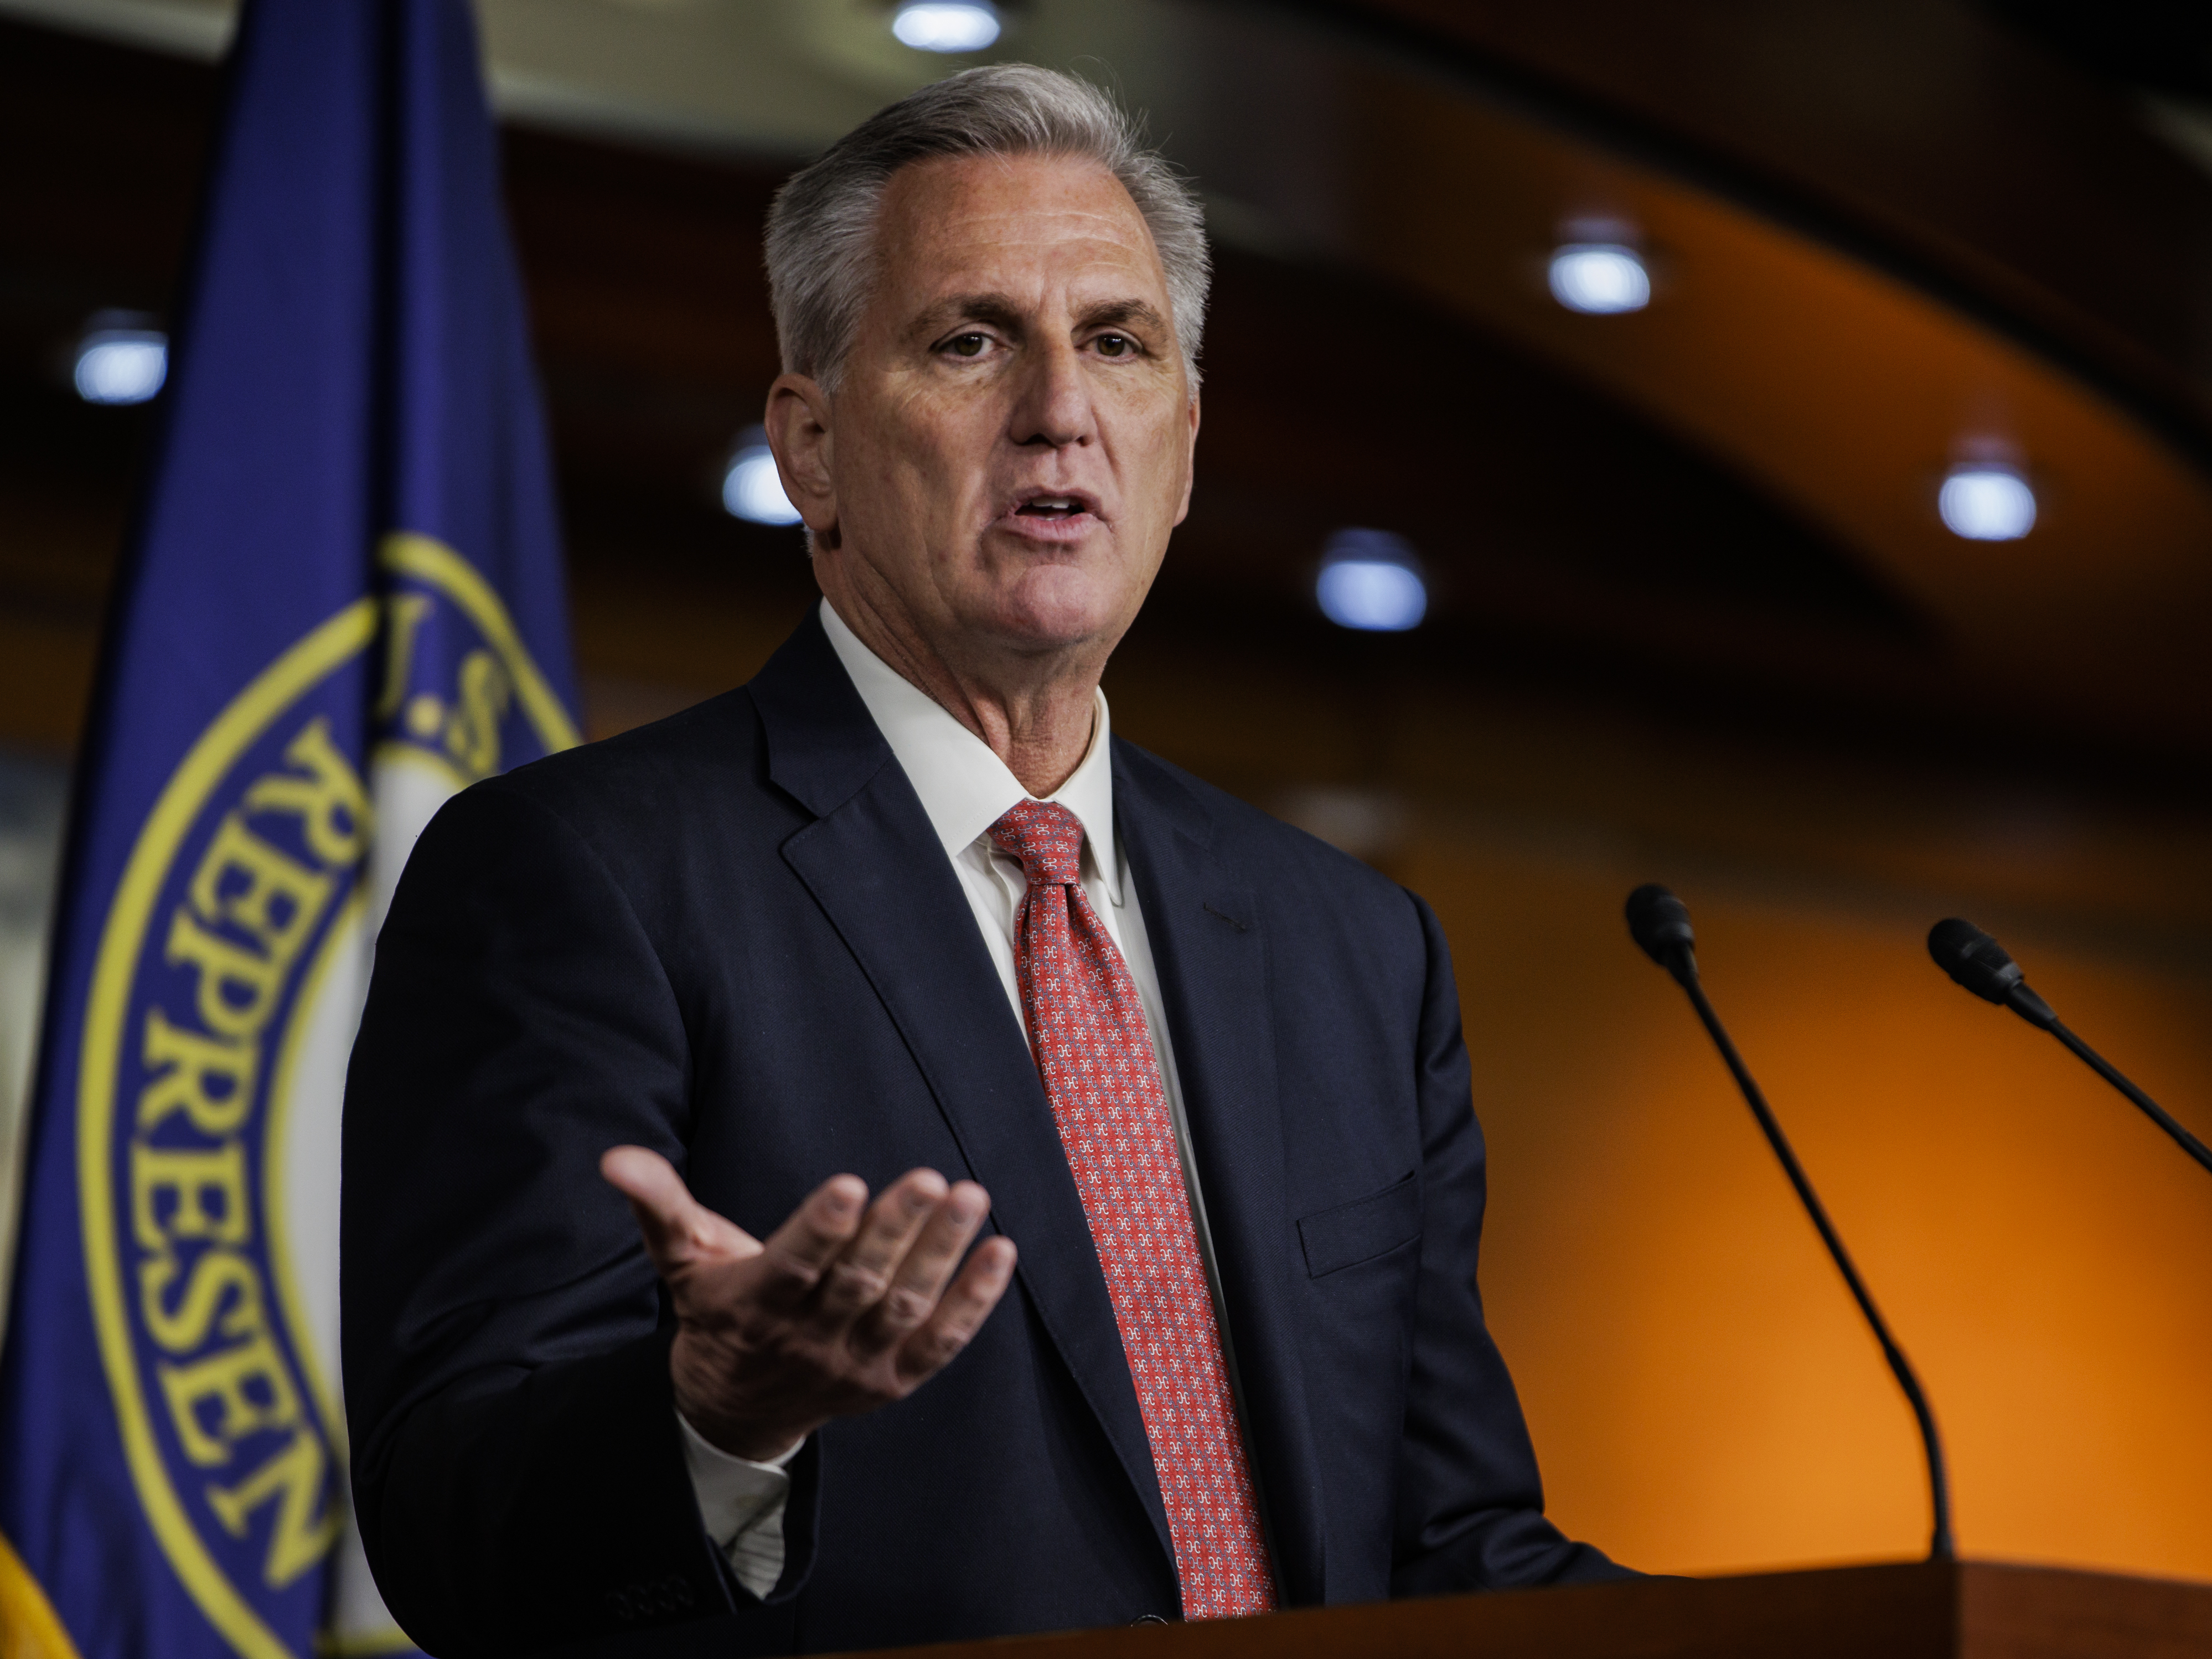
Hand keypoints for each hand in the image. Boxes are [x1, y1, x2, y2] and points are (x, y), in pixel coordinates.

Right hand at [598, 1147, 1017, 1460]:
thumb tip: (615, 1157)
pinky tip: (1000, 1252)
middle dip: (895, 1229)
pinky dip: (973, 1302)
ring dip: (942, 1254)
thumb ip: (658, 1204)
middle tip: (930, 1178)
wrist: (736, 1411)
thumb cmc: (717, 1312)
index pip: (793, 1266)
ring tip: (971, 1196)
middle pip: (858, 1284)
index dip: (821, 1228)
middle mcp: (808, 1339)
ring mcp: (855, 1363)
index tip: (848, 1184)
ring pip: (903, 1308)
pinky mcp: (892, 1379)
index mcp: (755, 1305)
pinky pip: (941, 1343)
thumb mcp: (682, 1260)